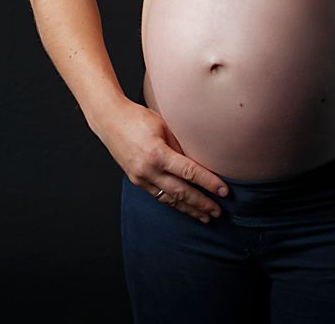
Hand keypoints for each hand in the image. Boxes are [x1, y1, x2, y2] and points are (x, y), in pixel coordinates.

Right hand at [94, 95, 228, 223]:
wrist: (110, 120)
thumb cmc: (138, 117)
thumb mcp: (164, 126)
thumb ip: (180, 145)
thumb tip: (198, 161)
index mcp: (158, 154)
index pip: (190, 172)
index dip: (209, 183)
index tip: (224, 191)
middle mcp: (148, 170)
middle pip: (181, 192)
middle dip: (202, 203)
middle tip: (219, 212)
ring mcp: (141, 178)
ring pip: (170, 199)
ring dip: (189, 209)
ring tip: (206, 216)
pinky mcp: (136, 180)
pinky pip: (159, 195)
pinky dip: (174, 203)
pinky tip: (185, 207)